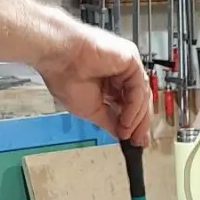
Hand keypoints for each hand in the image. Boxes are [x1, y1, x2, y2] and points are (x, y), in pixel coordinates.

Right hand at [36, 24, 151, 145]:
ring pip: (141, 96)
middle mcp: (120, 73)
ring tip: (126, 133)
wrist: (58, 57)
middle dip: (139, 123)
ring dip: (136, 118)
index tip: (133, 140)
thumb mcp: (90, 110)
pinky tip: (126, 120)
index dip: (132, 123)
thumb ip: (109, 121)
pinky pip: (138, 88)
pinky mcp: (131, 60)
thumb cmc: (65, 76)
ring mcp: (126, 66)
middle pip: (139, 100)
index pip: (128, 104)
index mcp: (109, 83)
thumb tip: (120, 133)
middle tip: (137, 141)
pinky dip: (134, 107)